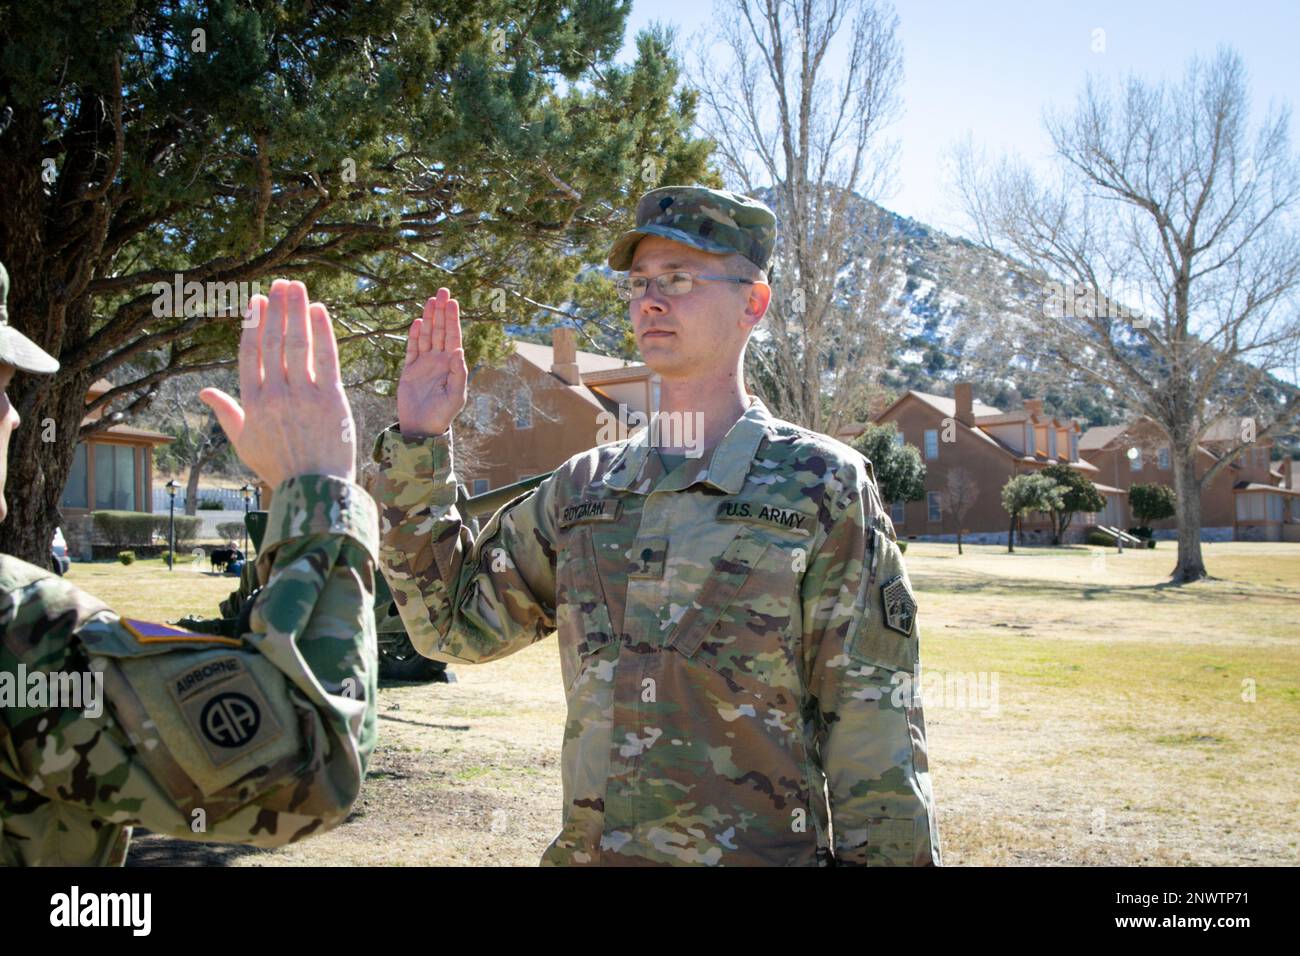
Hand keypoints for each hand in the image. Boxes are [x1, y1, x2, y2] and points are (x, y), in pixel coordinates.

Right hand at [199, 279, 357, 486]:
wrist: (315, 490)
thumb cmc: (279, 468)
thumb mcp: (244, 442)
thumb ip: (226, 413)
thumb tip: (203, 394)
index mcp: (252, 402)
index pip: (250, 353)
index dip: (254, 323)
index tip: (259, 300)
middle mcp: (274, 394)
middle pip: (274, 341)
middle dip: (277, 309)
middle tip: (281, 283)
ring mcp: (303, 395)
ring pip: (297, 344)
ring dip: (296, 311)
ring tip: (297, 287)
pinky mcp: (330, 399)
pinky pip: (325, 359)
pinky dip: (322, 332)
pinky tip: (318, 310)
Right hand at [396, 287, 467, 437]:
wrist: (422, 427)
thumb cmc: (443, 413)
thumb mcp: (456, 395)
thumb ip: (458, 373)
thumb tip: (459, 350)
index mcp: (452, 365)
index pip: (453, 337)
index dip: (452, 319)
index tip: (452, 302)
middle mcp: (439, 360)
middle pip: (440, 331)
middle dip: (441, 312)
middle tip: (442, 291)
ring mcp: (424, 363)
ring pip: (427, 336)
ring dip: (429, 318)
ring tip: (430, 300)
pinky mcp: (409, 369)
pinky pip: (412, 349)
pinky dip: (414, 335)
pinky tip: (418, 322)